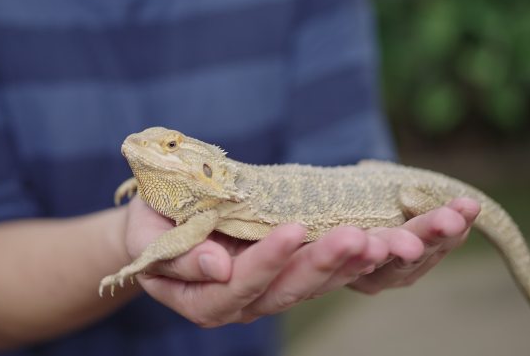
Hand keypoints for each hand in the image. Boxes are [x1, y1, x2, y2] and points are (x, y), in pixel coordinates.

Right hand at [123, 197, 477, 326]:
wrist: (160, 226)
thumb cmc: (149, 227)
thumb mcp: (148, 237)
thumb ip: (178, 257)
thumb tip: (217, 267)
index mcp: (202, 300)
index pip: (238, 287)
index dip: (265, 261)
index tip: (291, 230)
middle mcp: (240, 304)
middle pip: (286, 292)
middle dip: (322, 264)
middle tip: (356, 237)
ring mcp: (267, 291)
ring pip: (312, 285)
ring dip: (347, 263)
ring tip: (381, 240)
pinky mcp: (287, 273)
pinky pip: (321, 272)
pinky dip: (349, 258)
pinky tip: (377, 240)